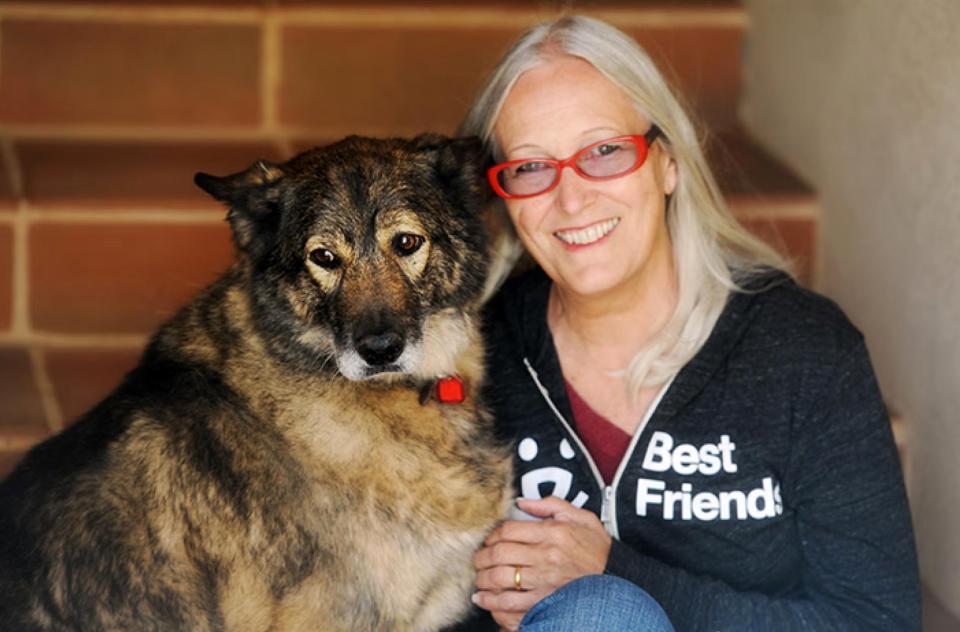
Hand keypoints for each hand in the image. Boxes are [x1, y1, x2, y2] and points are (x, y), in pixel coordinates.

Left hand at [471, 496, 611, 630]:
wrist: (618, 578)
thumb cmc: (597, 548)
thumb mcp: (579, 517)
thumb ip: (549, 505)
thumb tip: (521, 502)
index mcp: (552, 533)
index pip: (508, 531)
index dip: (491, 536)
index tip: (488, 541)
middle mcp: (546, 556)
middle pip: (500, 554)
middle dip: (482, 557)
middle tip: (478, 560)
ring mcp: (545, 582)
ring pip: (501, 579)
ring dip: (483, 579)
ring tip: (480, 578)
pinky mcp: (546, 603)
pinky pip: (511, 604)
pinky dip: (493, 603)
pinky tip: (484, 600)